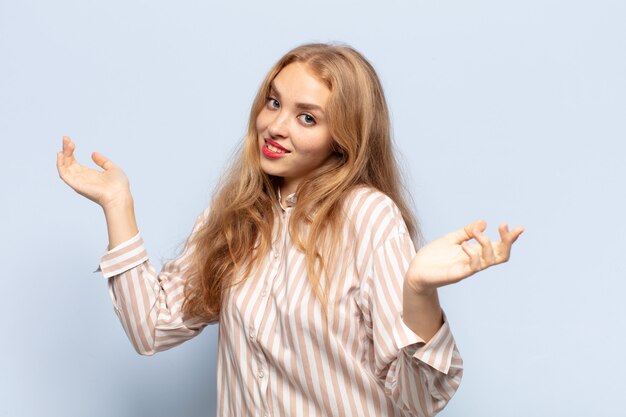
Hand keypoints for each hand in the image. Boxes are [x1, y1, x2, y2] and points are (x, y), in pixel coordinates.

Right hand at [56, 136, 131, 208]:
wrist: (120, 195)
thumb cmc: (119, 185)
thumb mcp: (112, 168)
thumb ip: (102, 161)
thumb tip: (92, 153)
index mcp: (88, 174)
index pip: (74, 162)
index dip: (70, 151)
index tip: (69, 140)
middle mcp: (81, 178)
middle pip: (68, 162)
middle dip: (66, 150)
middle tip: (66, 138)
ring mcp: (78, 181)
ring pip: (65, 166)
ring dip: (63, 154)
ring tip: (67, 143)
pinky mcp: (76, 185)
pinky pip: (64, 175)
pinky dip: (60, 165)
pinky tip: (61, 154)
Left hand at [405, 220, 523, 294]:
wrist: (416, 270)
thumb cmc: (433, 256)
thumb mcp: (451, 239)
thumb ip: (466, 232)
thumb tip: (483, 222)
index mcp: (475, 252)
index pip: (498, 246)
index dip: (510, 238)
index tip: (519, 228)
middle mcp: (475, 261)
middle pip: (501, 255)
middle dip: (507, 241)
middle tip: (504, 226)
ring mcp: (468, 268)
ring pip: (490, 260)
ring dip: (486, 243)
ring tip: (475, 233)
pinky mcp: (458, 274)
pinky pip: (474, 267)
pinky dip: (473, 254)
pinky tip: (464, 246)